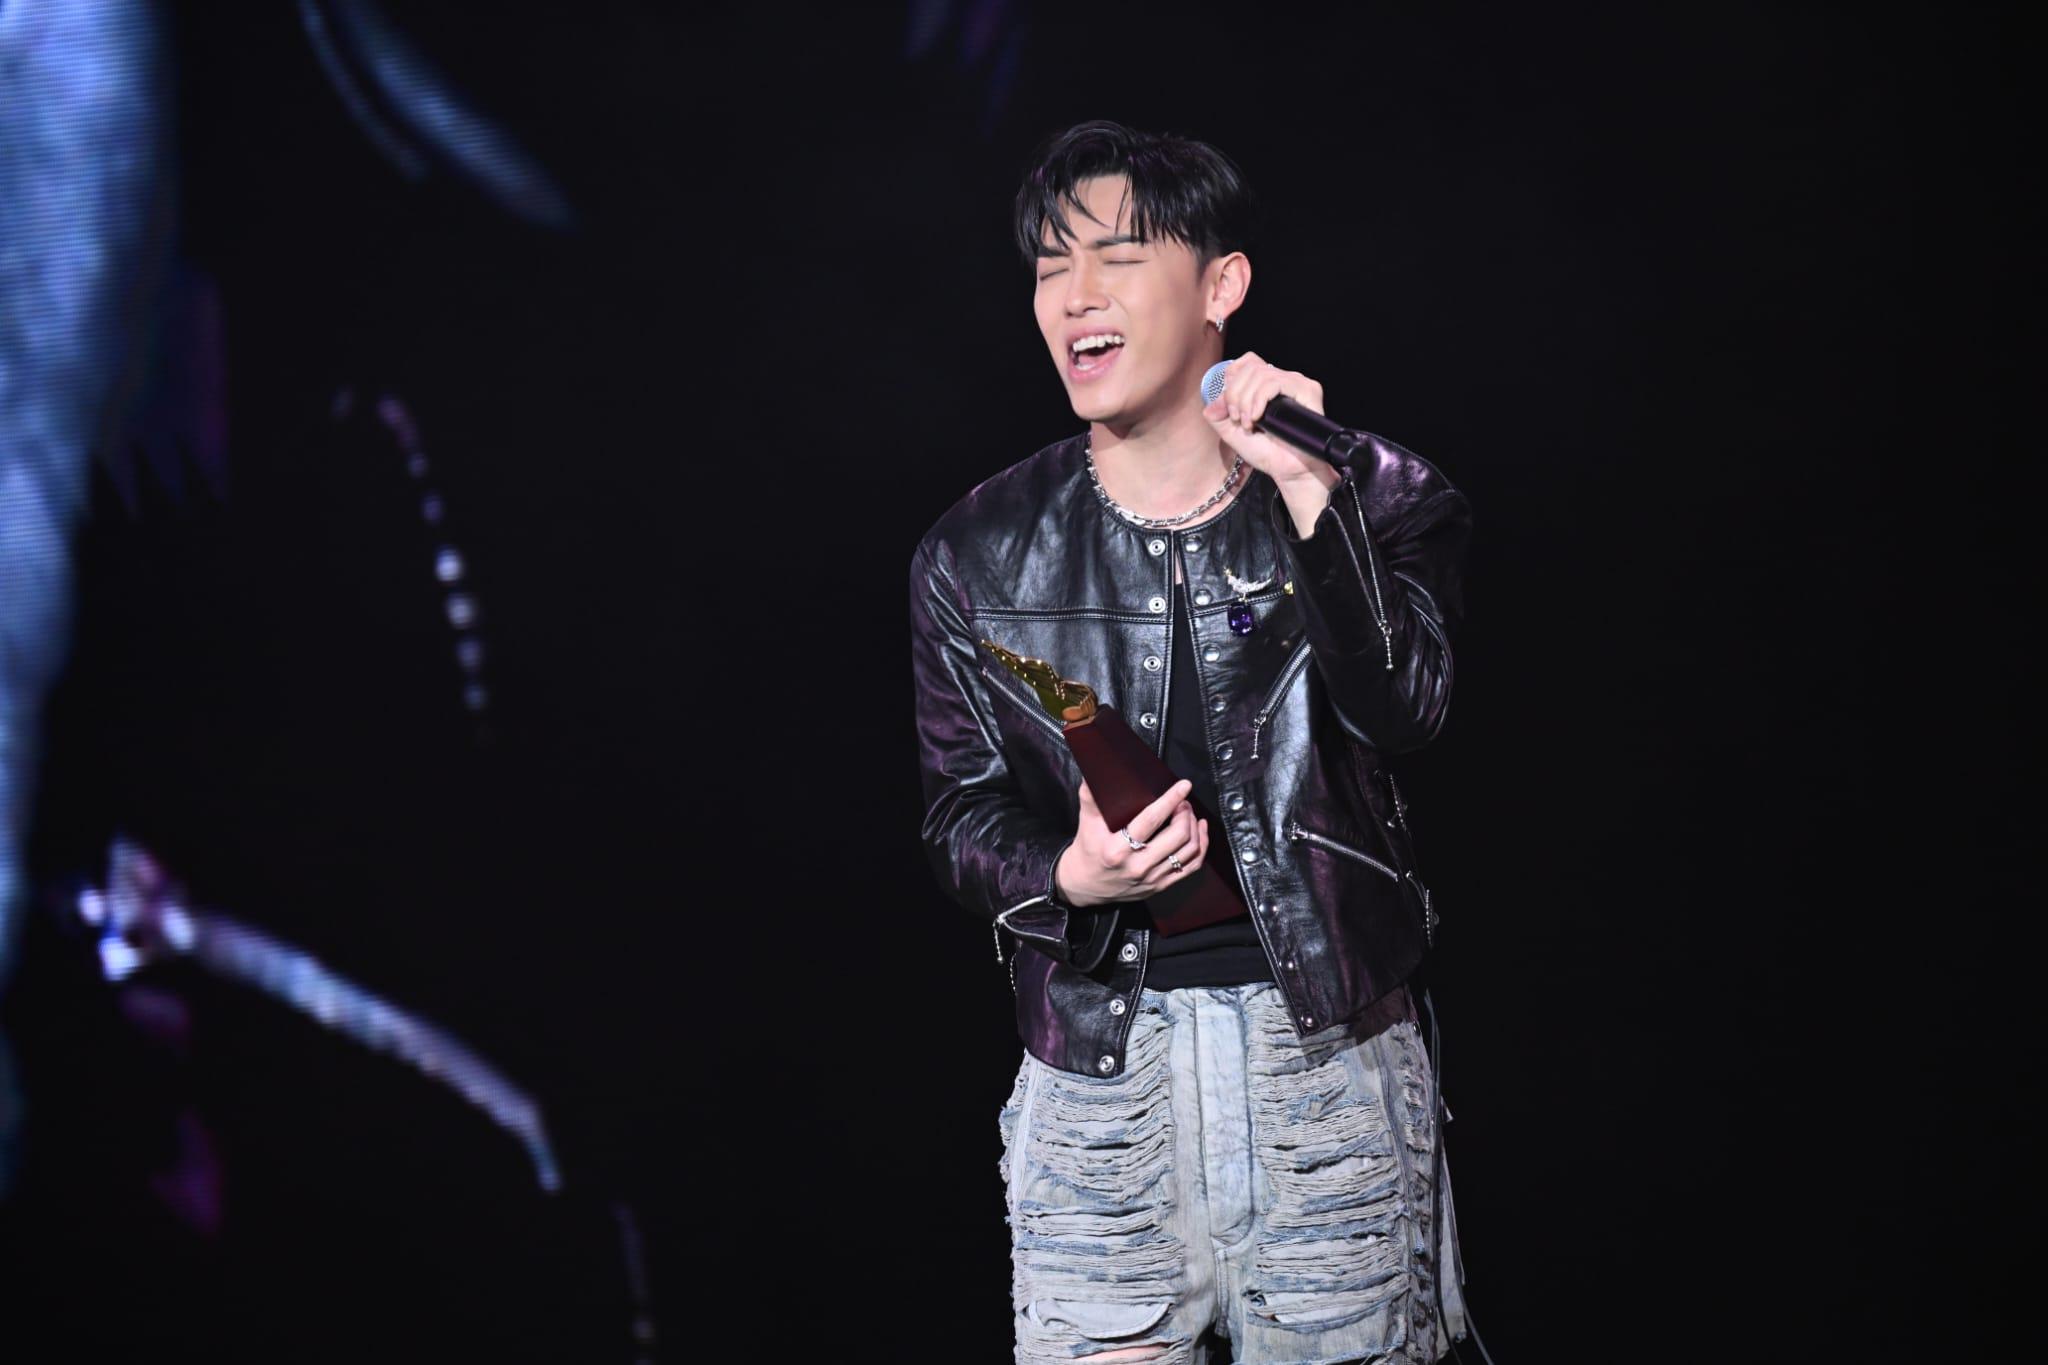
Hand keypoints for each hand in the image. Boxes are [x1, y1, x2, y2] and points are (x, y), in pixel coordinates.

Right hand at [1055, 779, 1210, 908]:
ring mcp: (1151, 878)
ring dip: (1194, 828)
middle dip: (1185, 814)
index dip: (1170, 800)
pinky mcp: (1160, 885)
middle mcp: (1137, 865)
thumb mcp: (1086, 823)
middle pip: (1177, 836)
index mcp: (1118, 848)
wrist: (1085, 886)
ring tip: (1189, 814)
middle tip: (1183, 802)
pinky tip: (1200, 832)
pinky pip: (1190, 867)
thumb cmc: (1088, 851)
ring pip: (1188, 851)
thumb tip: (1093, 773)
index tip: (1183, 786)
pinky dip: (1200, 847)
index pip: (1151, 820)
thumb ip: (1090, 796)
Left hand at [1202, 351, 1340, 532]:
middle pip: (1250, 368)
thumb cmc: (1266, 452)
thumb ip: (1218, 416)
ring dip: (1246, 400)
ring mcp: (1295, 383)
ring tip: (1249, 423)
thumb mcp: (1233, 433)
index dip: (1232, 379)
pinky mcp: (1307, 389)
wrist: (1288, 470)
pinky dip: (1260, 399)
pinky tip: (1258, 417)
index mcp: (1266, 385)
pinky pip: (1275, 382)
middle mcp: (1282, 380)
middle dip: (1235, 394)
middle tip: (1238, 420)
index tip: (1230, 407)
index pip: (1246, 363)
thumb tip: (1212, 403)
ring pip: (1260, 373)